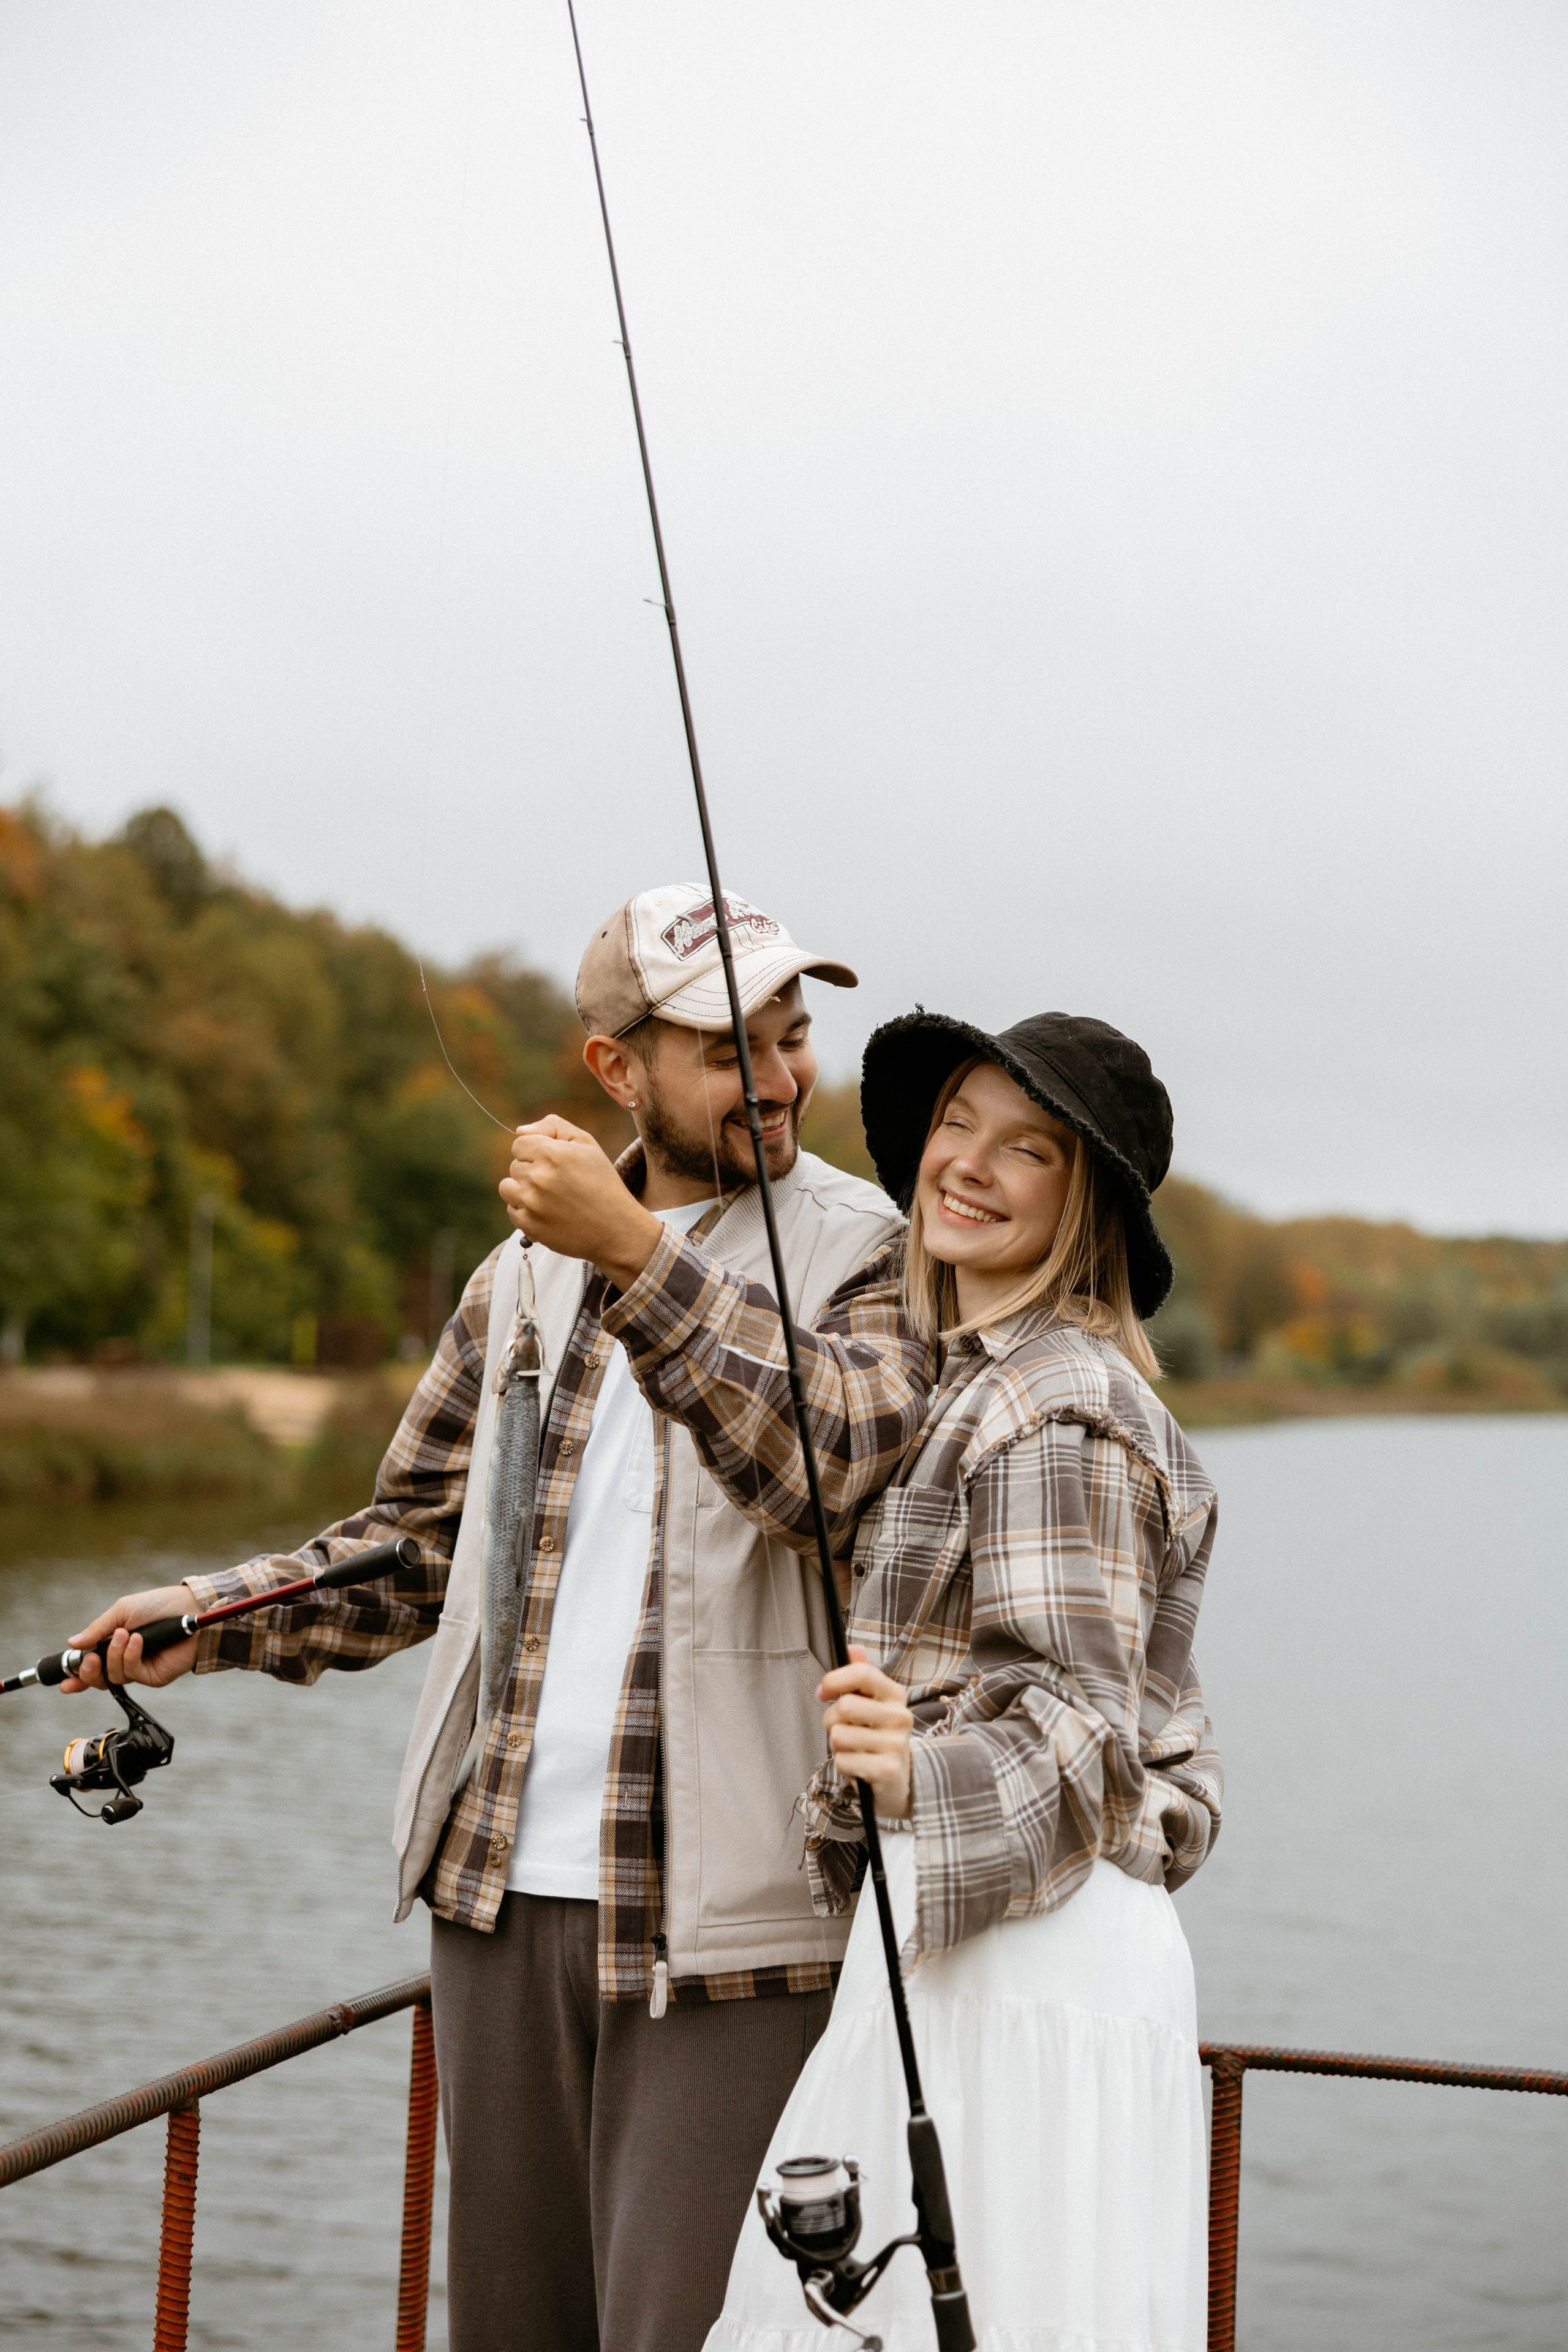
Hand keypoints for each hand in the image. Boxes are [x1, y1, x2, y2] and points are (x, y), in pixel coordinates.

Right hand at [63, 1586, 199, 1692]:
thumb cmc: (158, 1606)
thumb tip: (72, 1643)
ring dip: (115, 1655)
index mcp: (113, 1644)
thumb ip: (98, 1629)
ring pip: (113, 1677)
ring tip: (126, 1635)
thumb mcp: (123, 1611)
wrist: (189, 1609)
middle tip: (91, 1659)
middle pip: (97, 1679)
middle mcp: (123, 1659)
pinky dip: (131, 1657)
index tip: (64, 1682)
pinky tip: (138, 1641)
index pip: (90, 1665)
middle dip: (89, 1671)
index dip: (76, 1676)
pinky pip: (133, 1674)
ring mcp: (138, 1669)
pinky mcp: (153, 1675)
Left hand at [499, 1116, 662, 1287]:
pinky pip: (512, 1210)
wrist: (615, 1228)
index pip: (519, 1144)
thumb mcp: (586, 1144)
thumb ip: (553, 1127)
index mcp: (552, 1153)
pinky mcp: (528, 1225)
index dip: (535, 1151)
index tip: (553, 1162)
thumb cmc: (602, 1183)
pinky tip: (547, 1211)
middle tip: (558, 1182)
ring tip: (547, 1196)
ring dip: (522, 1189)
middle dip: (532, 1170)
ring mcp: (531, 1203)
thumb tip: (521, 1131)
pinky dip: (525, 1210)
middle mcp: (538, 1177)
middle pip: (515, 1165)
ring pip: (507, 1187)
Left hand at [819, 1645, 913, 1818]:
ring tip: (853, 1750)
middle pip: (845, 1706)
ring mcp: (896, 1744)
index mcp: (895, 1695)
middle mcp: (900, 1716)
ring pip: (839, 1736)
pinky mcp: (888, 1770)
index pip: (862, 1673)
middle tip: (841, 1730)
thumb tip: (851, 1647)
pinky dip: (843, 1766)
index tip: (822, 1692)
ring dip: (837, 1746)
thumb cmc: (877, 1738)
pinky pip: (844, 1761)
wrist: (898, 1782)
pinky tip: (858, 1767)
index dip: (834, 1679)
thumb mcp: (873, 1705)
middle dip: (831, 1720)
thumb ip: (861, 1675)